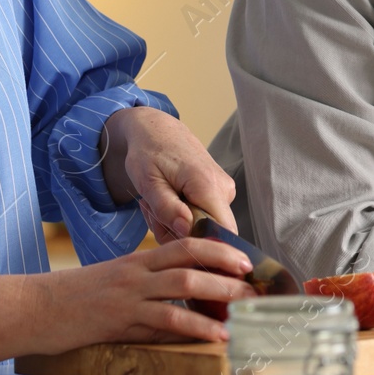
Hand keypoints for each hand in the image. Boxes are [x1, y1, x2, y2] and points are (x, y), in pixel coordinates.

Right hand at [29, 239, 256, 351]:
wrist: (34, 308)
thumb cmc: (72, 300)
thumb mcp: (112, 285)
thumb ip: (144, 290)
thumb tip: (178, 306)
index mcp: (136, 261)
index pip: (184, 245)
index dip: (216, 249)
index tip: (242, 258)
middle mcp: (137, 272)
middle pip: (191, 260)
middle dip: (228, 269)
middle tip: (256, 280)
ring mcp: (129, 293)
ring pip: (184, 285)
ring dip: (221, 293)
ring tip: (247, 305)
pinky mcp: (121, 318)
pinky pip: (166, 320)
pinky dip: (197, 326)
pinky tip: (217, 334)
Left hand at [101, 106, 237, 242]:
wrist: (158, 130)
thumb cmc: (149, 153)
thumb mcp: (148, 182)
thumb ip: (167, 208)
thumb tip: (187, 231)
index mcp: (208, 185)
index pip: (222, 233)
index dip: (198, 244)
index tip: (167, 234)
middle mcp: (224, 190)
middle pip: (209, 236)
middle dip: (177, 235)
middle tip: (152, 214)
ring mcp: (226, 192)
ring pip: (205, 229)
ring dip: (176, 226)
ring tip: (157, 204)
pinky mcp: (221, 194)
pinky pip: (205, 219)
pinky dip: (182, 218)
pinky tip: (168, 202)